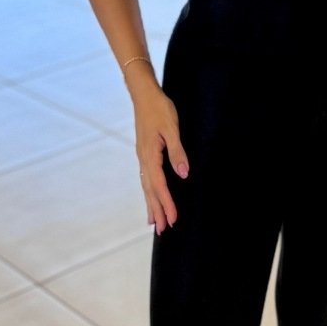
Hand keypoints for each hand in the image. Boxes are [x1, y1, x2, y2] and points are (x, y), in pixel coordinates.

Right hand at [134, 85, 188, 233]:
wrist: (143, 95)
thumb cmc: (159, 109)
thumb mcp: (171, 128)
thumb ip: (177, 151)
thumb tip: (183, 174)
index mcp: (150, 155)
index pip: (159, 186)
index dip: (167, 203)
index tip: (173, 219)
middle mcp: (143, 159)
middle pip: (150, 191)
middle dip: (157, 210)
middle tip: (163, 230)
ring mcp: (142, 157)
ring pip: (146, 186)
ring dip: (151, 204)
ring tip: (154, 222)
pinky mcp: (144, 153)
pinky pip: (146, 178)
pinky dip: (149, 192)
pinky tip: (150, 197)